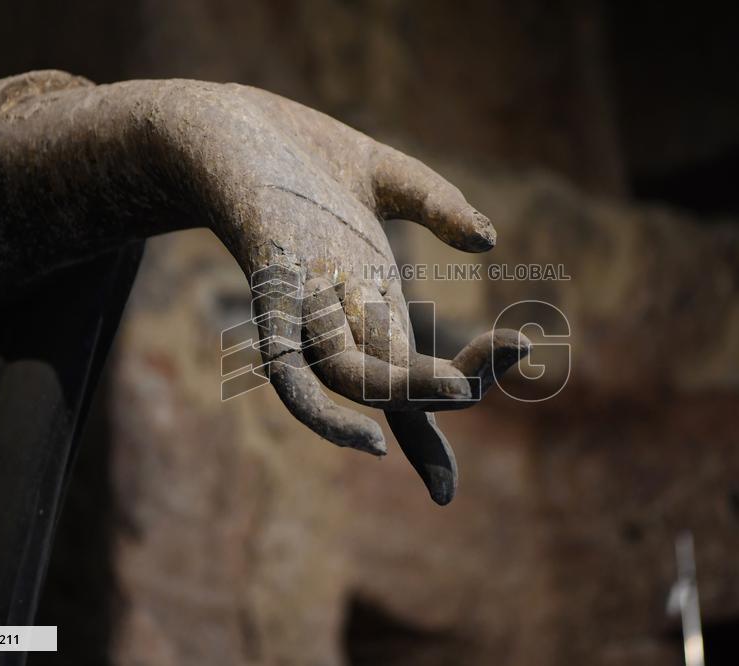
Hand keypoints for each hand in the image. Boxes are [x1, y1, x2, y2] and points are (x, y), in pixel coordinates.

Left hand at [0, 73, 530, 503]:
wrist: (216, 122)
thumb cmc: (293, 151)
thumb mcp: (382, 175)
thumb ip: (436, 203)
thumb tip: (488, 238)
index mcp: (371, 302)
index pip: (403, 387)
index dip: (424, 444)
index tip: (440, 496)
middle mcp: (342, 320)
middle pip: (405, 385)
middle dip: (467, 381)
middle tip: (521, 343)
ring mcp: (307, 311)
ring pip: (361, 384)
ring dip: (414, 394)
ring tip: (458, 385)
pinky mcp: (271, 293)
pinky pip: (291, 373)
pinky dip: (326, 416)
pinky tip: (366, 442)